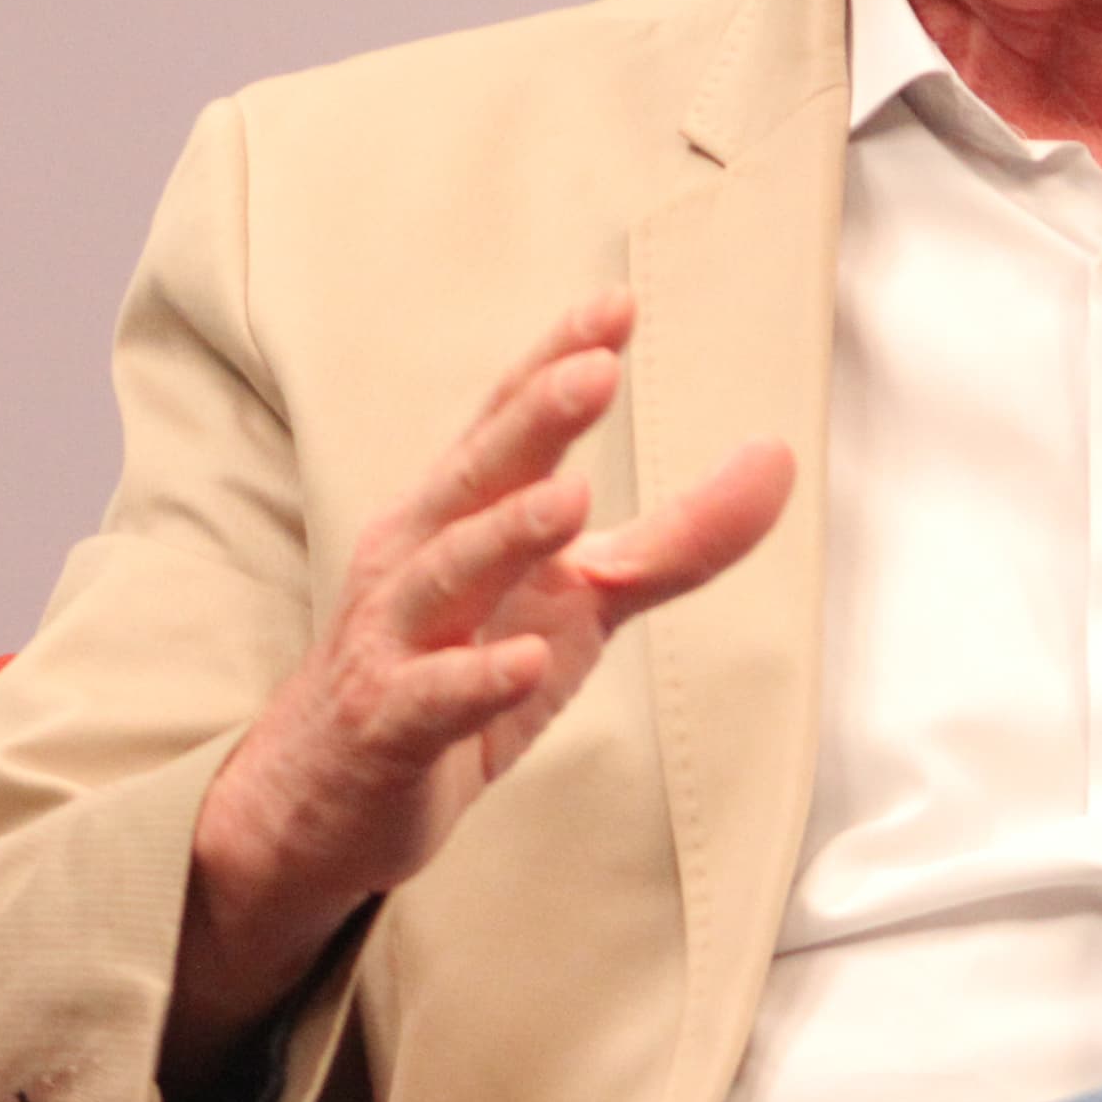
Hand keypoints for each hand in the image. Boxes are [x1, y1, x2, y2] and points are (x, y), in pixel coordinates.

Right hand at [166, 291, 792, 1075]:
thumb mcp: (580, 603)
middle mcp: (419, 559)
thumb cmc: (460, 670)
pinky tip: (525, 661)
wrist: (324, 796)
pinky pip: (431, 699)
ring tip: (569, 500)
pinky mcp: (389, 728)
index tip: (616, 305)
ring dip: (506, 535)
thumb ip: (677, 539)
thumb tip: (777, 458)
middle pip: (476, 477)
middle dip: (533, 421)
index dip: (555, 361)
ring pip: (447, 576)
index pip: (508, 422)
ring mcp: (396, 642)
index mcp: (461, 513)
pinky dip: (478, 679)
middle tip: (595, 369)